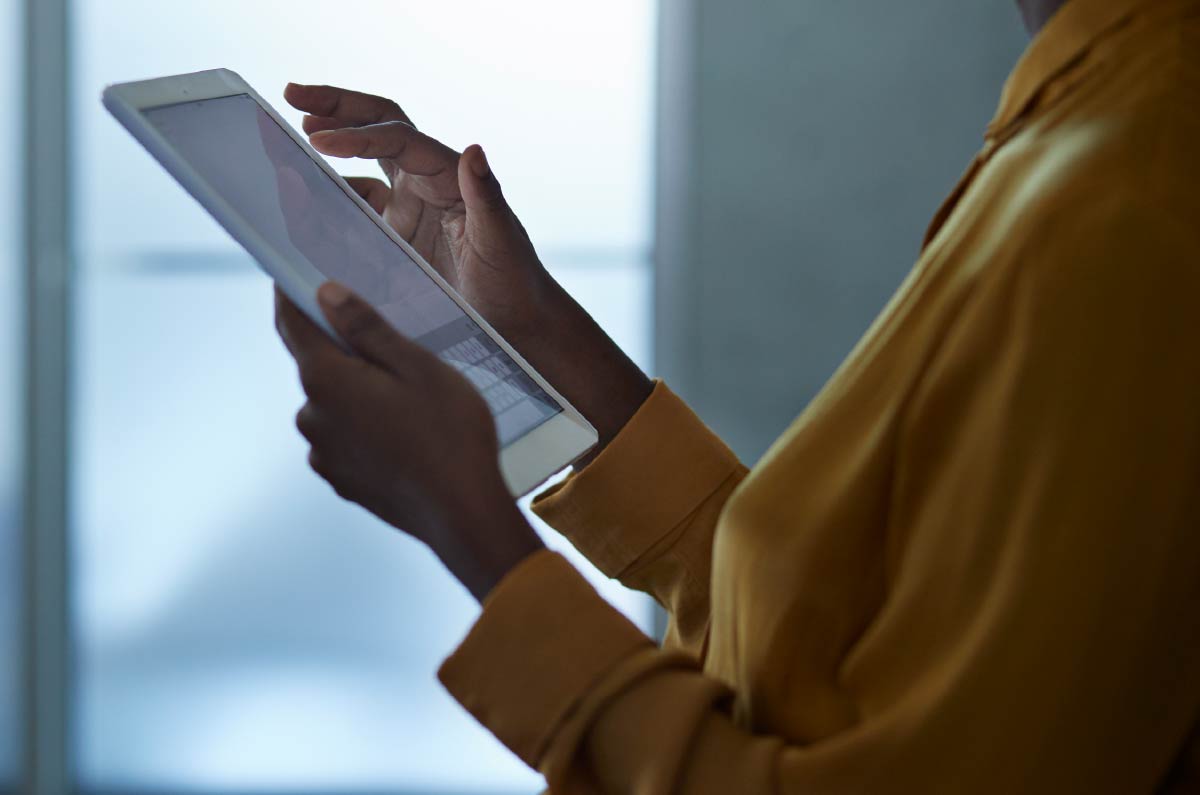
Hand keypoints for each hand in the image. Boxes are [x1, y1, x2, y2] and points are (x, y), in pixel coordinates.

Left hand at [275, 282, 543, 601]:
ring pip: (334, 404)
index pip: (291, 323)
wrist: (463, 514)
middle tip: (391, 344)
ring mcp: (324, 453)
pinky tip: (406, 434)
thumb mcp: (417, 366)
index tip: (295, 273)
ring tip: (410, 400)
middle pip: (317, 364)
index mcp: (326, 380)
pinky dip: (365, 427)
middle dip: (344, 348)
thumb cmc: (450, 434)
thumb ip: (367, 328)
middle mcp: (312, 416)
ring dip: (359, 393)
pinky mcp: (341, 480)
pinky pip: (345, 438)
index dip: (291, 293)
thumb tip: (325, 294)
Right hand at [283, 83, 652, 462]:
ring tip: (282, 156)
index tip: (318, 137)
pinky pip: (352, 216)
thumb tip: (474, 150)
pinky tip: (298, 210)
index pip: (397, 137)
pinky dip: (325, 209)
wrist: (517, 325)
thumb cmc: (515, 281)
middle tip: (292, 93)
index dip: (356, 133)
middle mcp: (424, 185)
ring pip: (356, 173)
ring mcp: (405, 212)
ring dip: (322, 162)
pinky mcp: (392, 243)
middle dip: (336, 107)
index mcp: (448, 175)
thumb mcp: (501, 240)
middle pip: (375, 127)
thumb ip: (486, 196)